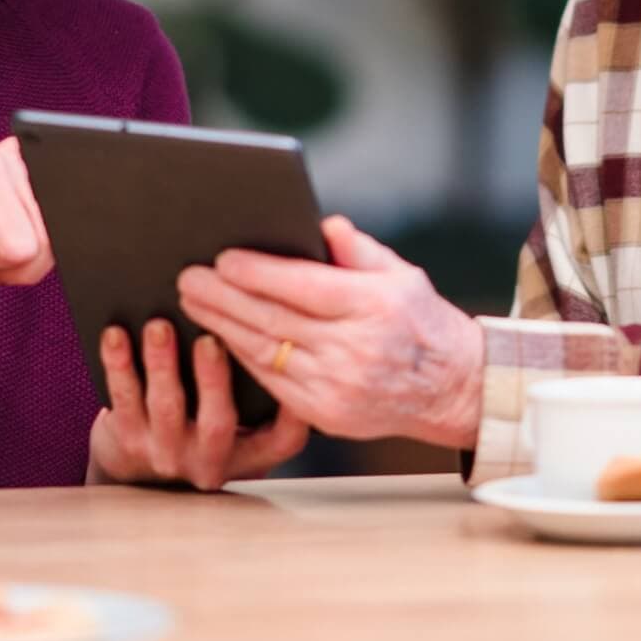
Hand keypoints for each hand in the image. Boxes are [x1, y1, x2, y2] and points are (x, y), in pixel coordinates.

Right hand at [0, 137, 52, 286]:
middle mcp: (10, 158)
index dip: (38, 254)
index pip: (68, 225)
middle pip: (42, 245)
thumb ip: (42, 237)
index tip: (7, 245)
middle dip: (9, 263)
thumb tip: (59, 245)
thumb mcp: (7, 234)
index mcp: (30, 166)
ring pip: (17, 250)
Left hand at [88, 319, 308, 491]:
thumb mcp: (239, 422)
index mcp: (248, 453)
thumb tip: (262, 317)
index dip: (295, 412)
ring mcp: (167, 454)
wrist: (138, 471)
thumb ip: (256, 386)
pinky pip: (123, 400)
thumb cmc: (201, 424)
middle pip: (218, 423)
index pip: (282, 440)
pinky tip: (116, 336)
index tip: (294, 367)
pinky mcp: (126, 443)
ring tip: (158, 327)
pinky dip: (119, 365)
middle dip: (213, 378)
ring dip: (162, 364)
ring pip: (166, 408)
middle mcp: (210, 460)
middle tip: (209, 339)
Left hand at [177, 216, 485, 450]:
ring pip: (265, 352)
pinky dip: (242, 357)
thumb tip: (321, 225)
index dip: (257, 273)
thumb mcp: (401, 273)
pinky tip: (221, 337)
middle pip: (273, 319)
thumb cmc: (421, 320)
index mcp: (373, 307)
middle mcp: (354, 349)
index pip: (302, 287)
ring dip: (222, 327)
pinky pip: (272, 382)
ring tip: (193, 303)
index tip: (222, 259)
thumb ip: (357, 249)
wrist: (451, 388)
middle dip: (224, 297)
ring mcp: (337, 387)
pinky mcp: (325, 415)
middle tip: (188, 278)